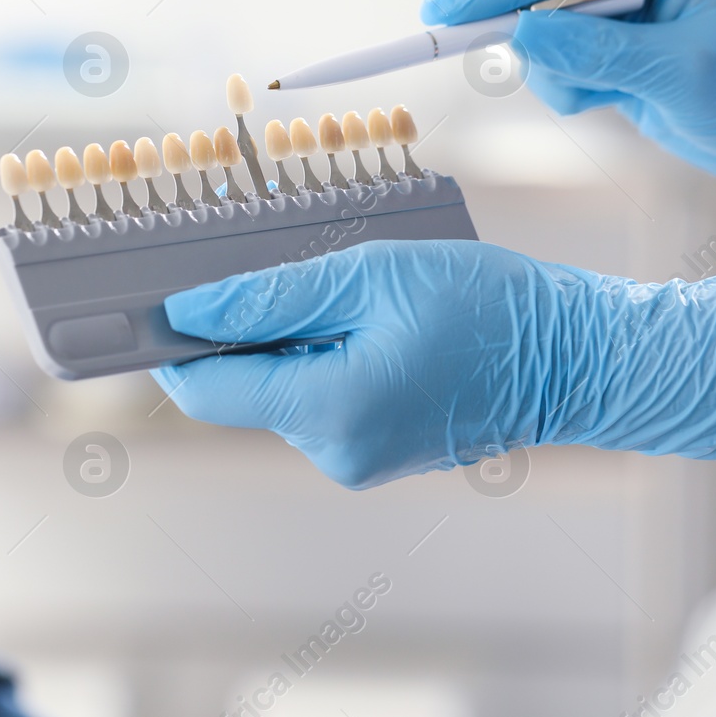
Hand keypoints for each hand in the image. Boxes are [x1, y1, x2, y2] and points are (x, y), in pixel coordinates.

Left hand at [151, 240, 715, 489]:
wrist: (578, 357)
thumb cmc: (487, 306)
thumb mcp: (371, 275)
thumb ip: (271, 295)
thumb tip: (186, 310)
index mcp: (326, 411)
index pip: (205, 386)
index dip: (164, 343)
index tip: (137, 297)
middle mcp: (333, 451)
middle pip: (242, 386)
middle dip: (237, 325)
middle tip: (252, 258)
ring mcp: (358, 458)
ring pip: (282, 388)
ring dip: (287, 334)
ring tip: (336, 280)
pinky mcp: (379, 448)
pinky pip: (322, 396)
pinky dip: (322, 353)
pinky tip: (363, 312)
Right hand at [423, 0, 715, 209]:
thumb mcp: (679, 77)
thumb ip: (599, 54)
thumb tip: (524, 37)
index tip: (443, 12)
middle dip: (525, 32)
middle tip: (486, 59)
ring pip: (537, 22)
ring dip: (556, 72)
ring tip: (608, 96)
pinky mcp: (611, 28)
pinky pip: (553, 54)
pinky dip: (567, 85)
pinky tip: (612, 97)